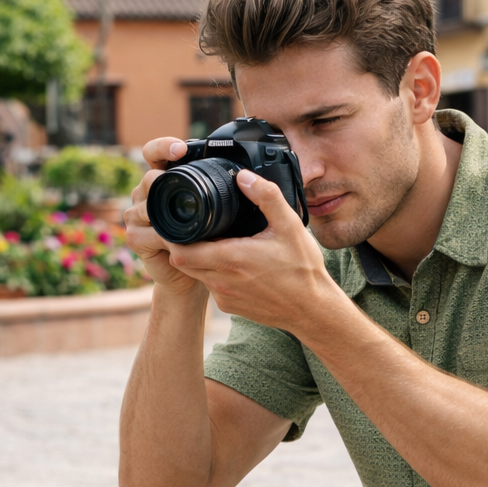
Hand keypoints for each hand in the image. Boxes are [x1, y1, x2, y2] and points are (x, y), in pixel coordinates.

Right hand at [125, 137, 206, 303]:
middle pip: (149, 178)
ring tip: (185, 217)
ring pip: (147, 206)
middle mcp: (145, 195)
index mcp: (163, 181)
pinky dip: (164, 237)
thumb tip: (246, 176)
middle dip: (163, 179)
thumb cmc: (206, 241)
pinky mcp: (136, 238)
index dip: (163, 147)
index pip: (154, 154)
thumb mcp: (215, 212)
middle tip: (182, 183)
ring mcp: (137, 216)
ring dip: (166, 212)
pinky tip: (178, 240)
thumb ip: (220, 192)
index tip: (180, 149)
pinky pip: (148, 233)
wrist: (194, 275)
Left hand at [164, 168, 342, 336]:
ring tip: (215, 244)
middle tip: (196, 229)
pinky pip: (212, 288)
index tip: (182, 222)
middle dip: (183, 245)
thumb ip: (266, 196)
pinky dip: (214, 275)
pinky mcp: (230, 307)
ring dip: (199, 260)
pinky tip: (232, 265)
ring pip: (197, 275)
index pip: (181, 251)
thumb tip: (243, 177)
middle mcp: (222, 281)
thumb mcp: (289, 226)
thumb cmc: (303, 270)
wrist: (313, 309)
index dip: (174, 236)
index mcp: (231, 258)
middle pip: (183, 262)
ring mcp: (225, 297)